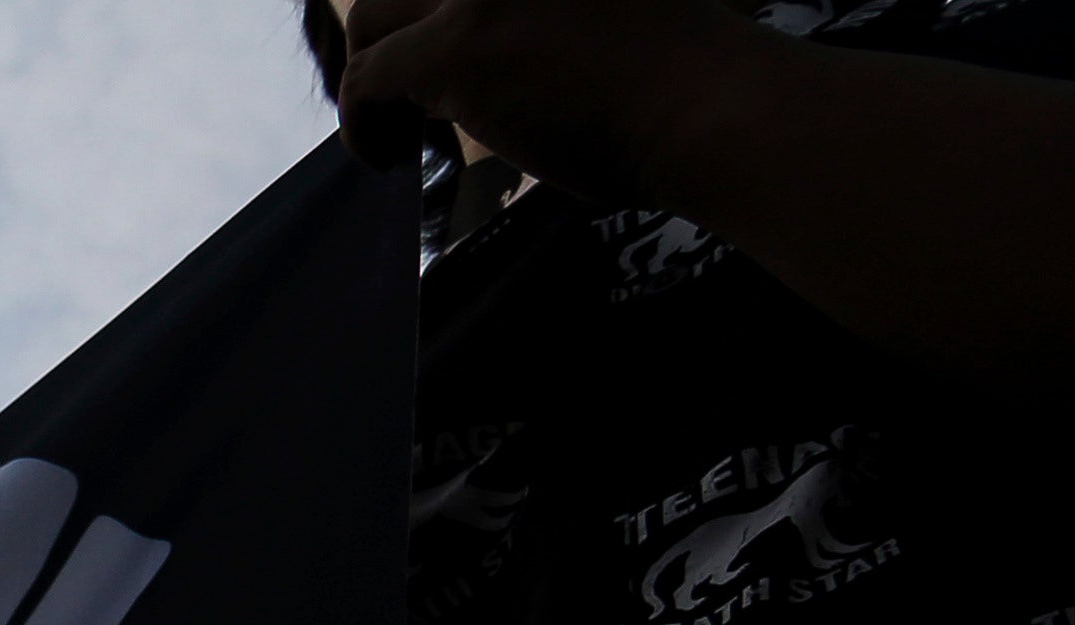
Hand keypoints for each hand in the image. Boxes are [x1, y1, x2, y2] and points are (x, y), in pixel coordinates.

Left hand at [331, 0, 765, 204]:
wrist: (712, 103)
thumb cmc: (683, 80)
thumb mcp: (605, 9)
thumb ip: (537, 15)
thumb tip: (477, 61)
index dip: (431, 16)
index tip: (434, 57)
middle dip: (392, 33)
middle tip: (407, 94)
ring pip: (372, 17)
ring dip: (371, 75)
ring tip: (396, 133)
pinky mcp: (459, 44)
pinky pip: (367, 79)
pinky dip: (361, 125)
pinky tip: (384, 159)